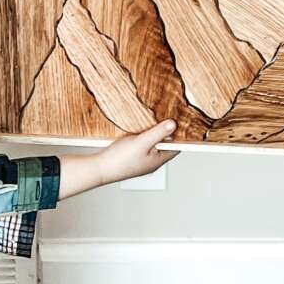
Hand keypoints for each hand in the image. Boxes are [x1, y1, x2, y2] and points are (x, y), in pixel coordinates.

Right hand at [57, 121, 177, 198]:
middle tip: (172, 114)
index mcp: (158, 160)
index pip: (177, 146)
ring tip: (158, 117)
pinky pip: (143, 142)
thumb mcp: (142, 143)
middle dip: (169, 130)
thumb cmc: (119, 161)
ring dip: (156, 131)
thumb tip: (174, 124)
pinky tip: (141, 126)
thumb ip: (158, 133)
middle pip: (166, 143)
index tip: (185, 120)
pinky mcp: (132, 155)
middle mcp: (152, 160)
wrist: (98, 169)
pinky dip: (145, 134)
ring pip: (154, 142)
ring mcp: (142, 158)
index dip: (182, 134)